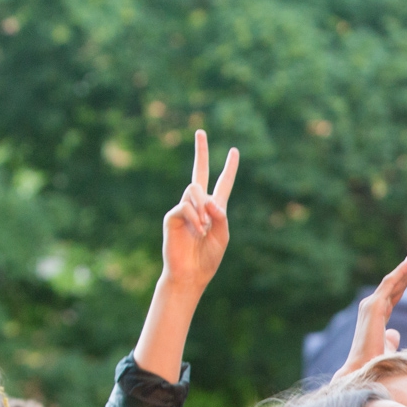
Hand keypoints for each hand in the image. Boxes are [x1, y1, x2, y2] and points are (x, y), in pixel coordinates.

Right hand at [162, 130, 238, 295]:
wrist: (190, 275)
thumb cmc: (207, 258)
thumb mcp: (223, 236)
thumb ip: (221, 216)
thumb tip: (209, 199)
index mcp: (214, 209)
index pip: (222, 183)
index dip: (229, 168)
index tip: (235, 151)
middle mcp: (198, 205)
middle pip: (199, 172)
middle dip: (201, 152)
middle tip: (200, 131)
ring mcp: (184, 209)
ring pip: (193, 190)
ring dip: (202, 208)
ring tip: (204, 229)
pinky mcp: (172, 217)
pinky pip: (184, 207)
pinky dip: (195, 218)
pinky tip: (198, 231)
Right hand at [337, 243, 406, 378]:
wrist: (364, 370)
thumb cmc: (376, 364)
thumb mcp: (387, 348)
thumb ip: (391, 339)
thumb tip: (395, 334)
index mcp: (377, 314)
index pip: (396, 290)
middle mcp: (372, 306)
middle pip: (397, 280)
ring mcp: (372, 304)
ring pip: (395, 278)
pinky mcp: (374, 305)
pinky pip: (391, 282)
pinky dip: (403, 269)